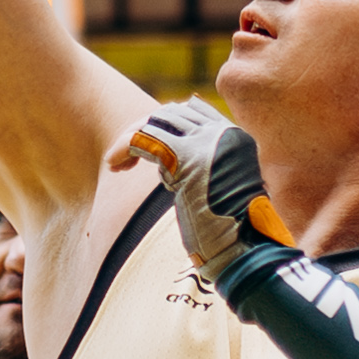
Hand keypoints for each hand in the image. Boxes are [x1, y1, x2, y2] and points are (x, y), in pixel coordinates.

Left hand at [114, 96, 283, 274]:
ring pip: (155, 121)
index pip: (194, 110)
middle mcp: (222, 134)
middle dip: (144, 130)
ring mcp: (205, 142)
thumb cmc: (232, 232)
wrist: (246, 248)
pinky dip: (123, 147)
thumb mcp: (222, 192)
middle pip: (171, 113)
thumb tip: (172, 168)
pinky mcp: (186, 156)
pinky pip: (143, 138)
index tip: (149, 149)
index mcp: (235, 139)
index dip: (166, 124)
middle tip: (128, 161)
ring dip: (131, 138)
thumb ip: (204, 171)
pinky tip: (113, 163)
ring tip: (117, 165)